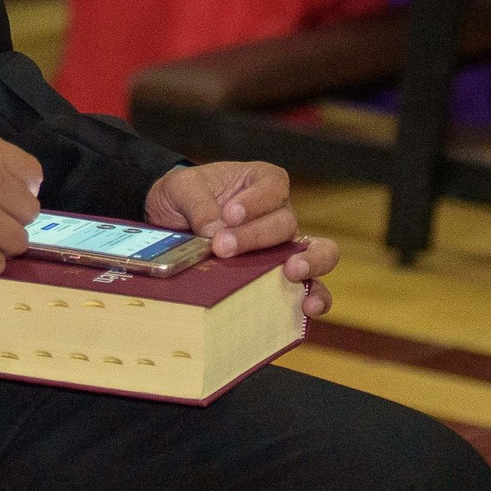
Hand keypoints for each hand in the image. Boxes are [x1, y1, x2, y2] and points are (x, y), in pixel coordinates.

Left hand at [144, 161, 340, 317]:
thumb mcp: (181, 188)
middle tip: (224, 248)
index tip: (228, 215)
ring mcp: (285, 248)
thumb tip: (214, 231)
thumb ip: (198, 204)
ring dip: (310, 263)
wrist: (172, 223)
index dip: (254, 203)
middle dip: (255, 237)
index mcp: (262, 182)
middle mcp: (280, 214)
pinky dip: (314, 296)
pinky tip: (306, 308)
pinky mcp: (282, 278)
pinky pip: (309, 287)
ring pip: (318, 252)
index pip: (271, 188)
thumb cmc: (184, 198)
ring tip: (292, 274)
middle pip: (285, 224)